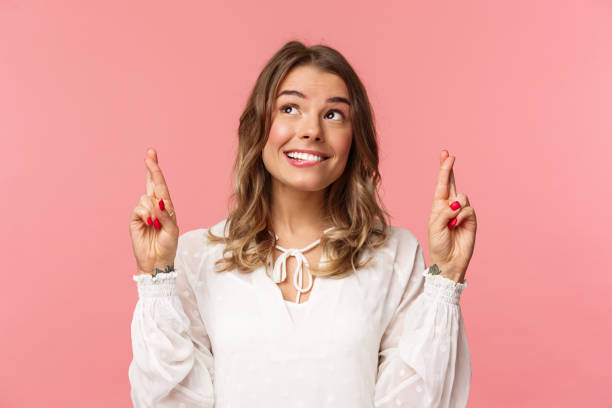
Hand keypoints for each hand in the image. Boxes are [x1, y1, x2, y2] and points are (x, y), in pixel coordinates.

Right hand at [129, 148, 179, 274]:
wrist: (157, 261)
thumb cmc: (168, 245)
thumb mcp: (172, 230)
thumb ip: (165, 215)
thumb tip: (156, 202)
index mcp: (166, 206)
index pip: (160, 185)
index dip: (156, 170)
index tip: (151, 155)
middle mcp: (154, 206)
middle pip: (150, 183)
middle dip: (151, 168)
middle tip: (150, 153)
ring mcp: (143, 212)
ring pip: (145, 198)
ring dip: (152, 210)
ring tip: (155, 224)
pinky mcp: (135, 219)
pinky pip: (139, 209)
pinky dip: (145, 214)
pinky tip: (149, 223)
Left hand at [427, 150, 476, 282]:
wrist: (448, 261)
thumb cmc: (438, 244)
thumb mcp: (435, 225)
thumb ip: (445, 211)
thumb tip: (458, 202)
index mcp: (438, 206)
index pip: (441, 184)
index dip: (444, 169)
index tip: (446, 155)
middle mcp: (450, 206)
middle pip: (451, 183)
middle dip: (449, 168)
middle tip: (449, 154)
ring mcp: (461, 212)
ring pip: (462, 197)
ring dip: (455, 208)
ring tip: (451, 223)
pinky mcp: (471, 220)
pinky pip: (468, 209)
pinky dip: (462, 216)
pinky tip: (457, 226)